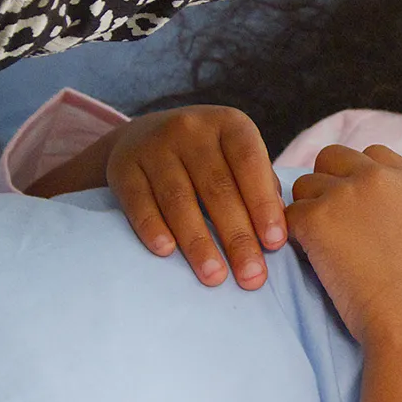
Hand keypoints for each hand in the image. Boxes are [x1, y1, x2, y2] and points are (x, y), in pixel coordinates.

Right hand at [27, 105, 285, 288]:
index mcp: (229, 124)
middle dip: (237, 237)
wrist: (145, 136)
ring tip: (214, 277)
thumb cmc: (210, 158)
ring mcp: (154, 145)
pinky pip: (138, 201)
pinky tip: (166, 252)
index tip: (274, 244)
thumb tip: (277, 230)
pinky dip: (151, 227)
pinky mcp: (123, 166)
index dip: (262, 204)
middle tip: (252, 277)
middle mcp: (191, 128)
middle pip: (217, 188)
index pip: (249, 164)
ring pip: (179, 199)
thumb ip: (260, 186)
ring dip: (198, 242)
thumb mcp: (237, 157)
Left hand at [287, 144, 401, 350]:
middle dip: (324, 185)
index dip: (358, 177)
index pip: (372, 154)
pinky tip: (312, 261)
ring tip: (322, 248)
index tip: (356, 206)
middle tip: (328, 223)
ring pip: (303, 185)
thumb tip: (386, 212)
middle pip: (331, 158)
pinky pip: (288, 215)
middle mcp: (376, 177)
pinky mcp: (316, 218)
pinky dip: (294, 236)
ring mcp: (343, 194)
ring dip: (307, 211)